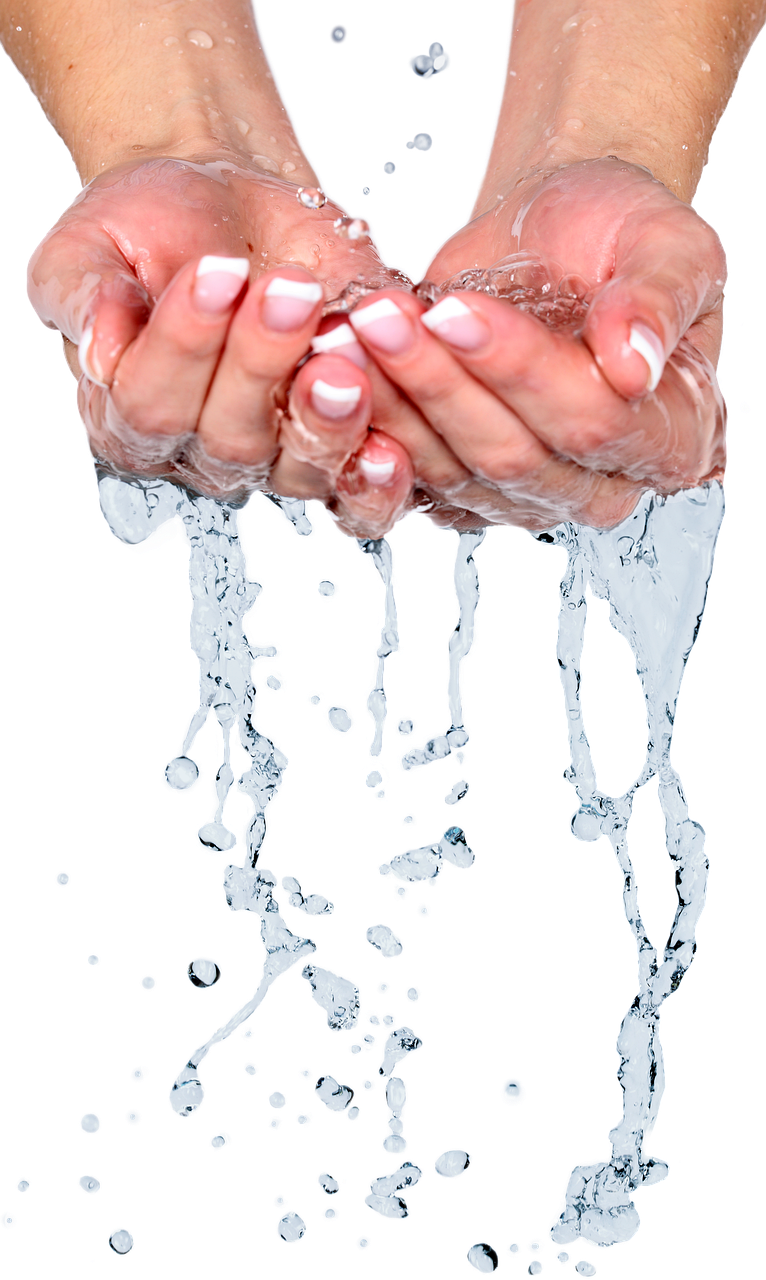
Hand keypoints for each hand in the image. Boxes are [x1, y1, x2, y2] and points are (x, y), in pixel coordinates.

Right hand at [24, 152, 414, 528]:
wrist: (228, 194)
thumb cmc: (152, 225)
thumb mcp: (88, 244)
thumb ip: (80, 297)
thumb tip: (97, 351)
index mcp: (129, 413)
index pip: (150, 408)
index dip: (184, 345)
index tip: (213, 271)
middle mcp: (203, 446)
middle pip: (228, 440)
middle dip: (259, 361)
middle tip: (286, 290)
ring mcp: (279, 452)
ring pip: (299, 466)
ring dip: (325, 414)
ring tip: (340, 344)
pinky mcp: (346, 442)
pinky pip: (362, 484)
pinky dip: (382, 465)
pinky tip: (394, 433)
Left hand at [327, 156, 727, 533]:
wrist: (559, 232)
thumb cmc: (618, 234)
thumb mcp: (667, 240)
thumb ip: (658, 297)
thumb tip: (633, 364)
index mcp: (669, 436)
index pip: (594, 423)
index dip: (522, 369)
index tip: (461, 309)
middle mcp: (599, 480)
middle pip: (513, 456)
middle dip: (440, 383)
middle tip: (381, 316)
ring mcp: (527, 490)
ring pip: (454, 470)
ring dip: (395, 403)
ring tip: (348, 333)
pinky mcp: (465, 484)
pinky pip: (413, 476)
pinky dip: (372, 424)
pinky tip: (338, 370)